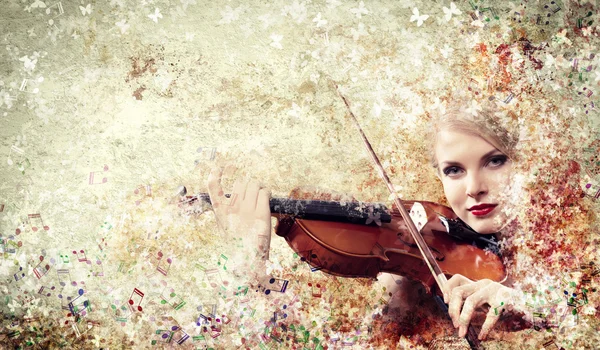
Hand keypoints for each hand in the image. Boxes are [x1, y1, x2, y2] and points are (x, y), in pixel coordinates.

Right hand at [206, 166, 271, 280]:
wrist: (249, 261)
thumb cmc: (237, 244)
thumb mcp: (224, 227)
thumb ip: (225, 212)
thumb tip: (230, 199)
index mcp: (220, 212)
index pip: (213, 187)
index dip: (214, 175)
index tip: (218, 168)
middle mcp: (232, 208)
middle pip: (240, 183)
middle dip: (247, 185)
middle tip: (252, 193)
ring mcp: (247, 210)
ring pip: (253, 184)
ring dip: (258, 187)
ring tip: (260, 195)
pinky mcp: (261, 213)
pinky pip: (264, 192)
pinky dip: (266, 191)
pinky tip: (266, 195)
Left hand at [442, 274, 516, 339]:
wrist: (533, 305)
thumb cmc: (508, 306)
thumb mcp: (487, 302)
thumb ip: (473, 304)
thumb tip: (455, 315)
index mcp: (479, 284)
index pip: (457, 280)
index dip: (447, 289)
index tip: (444, 302)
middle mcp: (484, 284)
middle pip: (459, 292)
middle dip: (453, 309)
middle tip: (455, 325)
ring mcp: (495, 291)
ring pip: (471, 301)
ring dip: (464, 318)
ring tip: (462, 331)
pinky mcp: (505, 300)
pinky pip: (491, 315)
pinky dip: (485, 327)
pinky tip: (482, 335)